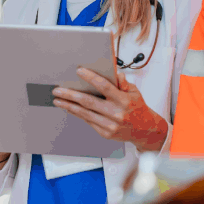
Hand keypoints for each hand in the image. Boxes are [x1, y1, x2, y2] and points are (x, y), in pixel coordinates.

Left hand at [52, 68, 168, 151]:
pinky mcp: (105, 133)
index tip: (79, 71)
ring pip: (84, 113)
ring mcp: (110, 125)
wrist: (145, 131)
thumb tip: (114, 73)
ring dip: (69, 106)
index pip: (104, 86)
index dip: (90, 78)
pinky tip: (69, 108)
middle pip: (88, 102)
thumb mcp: (134, 92)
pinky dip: (77, 114)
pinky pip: (88, 121)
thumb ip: (123, 83)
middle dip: (70, 95)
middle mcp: (116, 113)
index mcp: (123, 100)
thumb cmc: (138, 108)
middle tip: (58, 90)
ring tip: (58, 100)